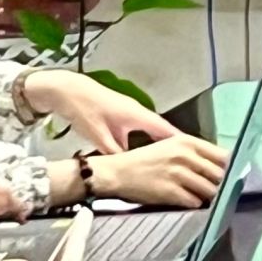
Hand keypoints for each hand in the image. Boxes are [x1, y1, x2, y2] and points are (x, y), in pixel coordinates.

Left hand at [21, 70, 179, 153]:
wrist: (68, 91)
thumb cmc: (84, 109)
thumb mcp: (99, 137)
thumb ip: (115, 154)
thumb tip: (126, 169)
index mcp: (137, 115)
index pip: (166, 130)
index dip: (180, 143)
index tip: (193, 154)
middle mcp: (137, 112)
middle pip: (162, 130)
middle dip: (172, 144)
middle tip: (183, 160)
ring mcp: (129, 112)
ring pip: (150, 129)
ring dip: (158, 142)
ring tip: (166, 158)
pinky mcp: (120, 114)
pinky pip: (140, 128)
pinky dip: (144, 139)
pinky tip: (141, 151)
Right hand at [91, 134, 230, 208]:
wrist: (117, 172)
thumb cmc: (143, 160)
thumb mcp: (170, 146)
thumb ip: (194, 153)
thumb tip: (220, 164)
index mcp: (187, 142)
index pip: (222, 156)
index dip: (229, 167)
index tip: (231, 174)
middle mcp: (185, 156)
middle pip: (219, 174)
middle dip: (219, 183)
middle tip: (215, 189)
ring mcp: (179, 174)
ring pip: (210, 190)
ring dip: (208, 196)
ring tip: (201, 196)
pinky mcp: (171, 192)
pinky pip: (194, 202)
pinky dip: (194, 203)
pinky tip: (186, 200)